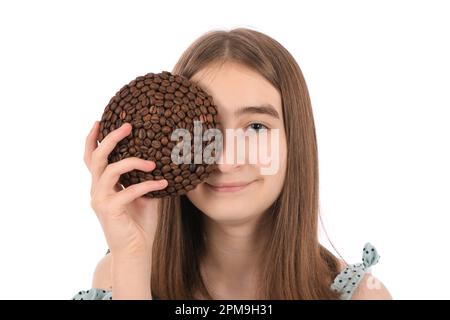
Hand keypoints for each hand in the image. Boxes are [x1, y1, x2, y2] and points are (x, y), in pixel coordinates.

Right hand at [84, 121, 166, 258]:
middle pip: (96, 157)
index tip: (100, 121)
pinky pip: (128, 191)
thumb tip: (161, 160)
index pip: (91, 158)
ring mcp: (101, 200)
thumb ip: (143, 178)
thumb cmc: (139, 223)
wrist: (135, 251)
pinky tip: (164, 183)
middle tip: (127, 126)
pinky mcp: (110, 210)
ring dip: (133, 162)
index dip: (92, 139)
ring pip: (110, 170)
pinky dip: (147, 185)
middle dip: (110, 138)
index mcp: (102, 185)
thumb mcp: (142, 196)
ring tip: (153, 162)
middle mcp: (97, 190)